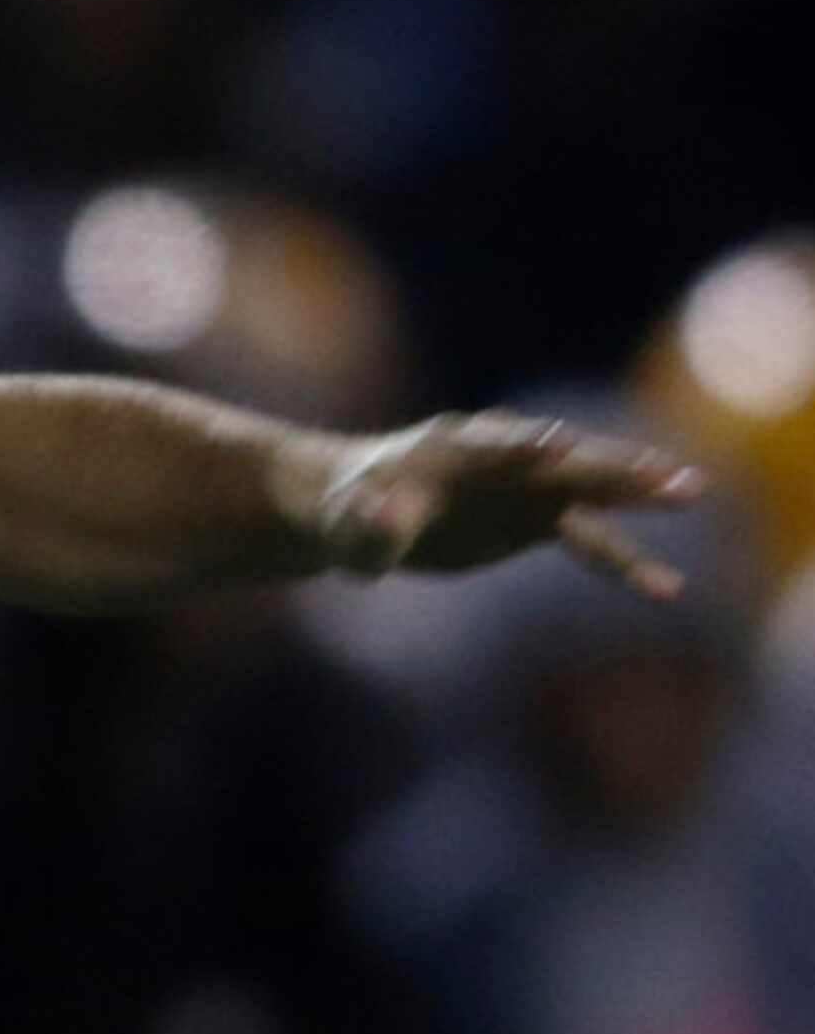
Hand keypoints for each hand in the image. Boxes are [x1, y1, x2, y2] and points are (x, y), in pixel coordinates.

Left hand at [304, 411, 701, 596]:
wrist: (355, 511)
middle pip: (559, 458)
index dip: (518, 446)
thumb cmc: (344, 512)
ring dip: (635, 490)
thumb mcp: (347, 523)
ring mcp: (522, 484)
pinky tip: (667, 589)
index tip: (553, 445)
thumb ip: (368, 524)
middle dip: (605, 462)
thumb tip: (380, 520)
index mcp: (447, 447)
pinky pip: (589, 536)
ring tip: (690, 492)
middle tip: (659, 468)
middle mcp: (497, 457)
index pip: (489, 443)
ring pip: (587, 486)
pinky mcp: (534, 517)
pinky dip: (625, 560)